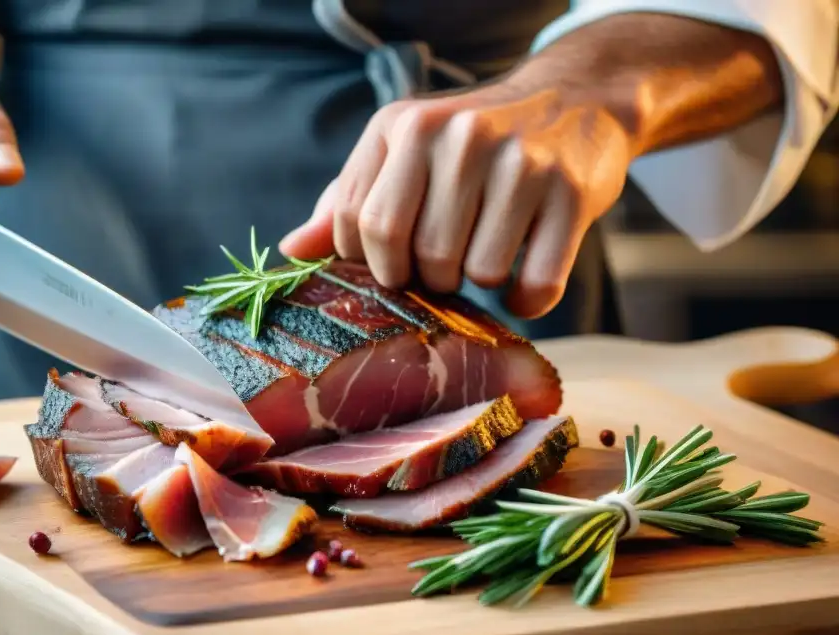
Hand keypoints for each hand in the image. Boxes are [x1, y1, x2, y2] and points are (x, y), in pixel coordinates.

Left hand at [280, 85, 636, 318]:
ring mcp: (519, 162)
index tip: (396, 263)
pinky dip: (526, 301)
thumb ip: (347, 200)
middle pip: (417, 255)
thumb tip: (291, 250)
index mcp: (403, 126)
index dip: (372, 264)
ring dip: (479, 285)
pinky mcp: (570, 193)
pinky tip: (524, 281)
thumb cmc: (472, 144)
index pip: (357, 226)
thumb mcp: (403, 153)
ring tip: (487, 255)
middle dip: (428, 280)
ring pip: (476, 274)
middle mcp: (458, 136)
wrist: (575, 101)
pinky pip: (536, 285)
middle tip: (445, 266)